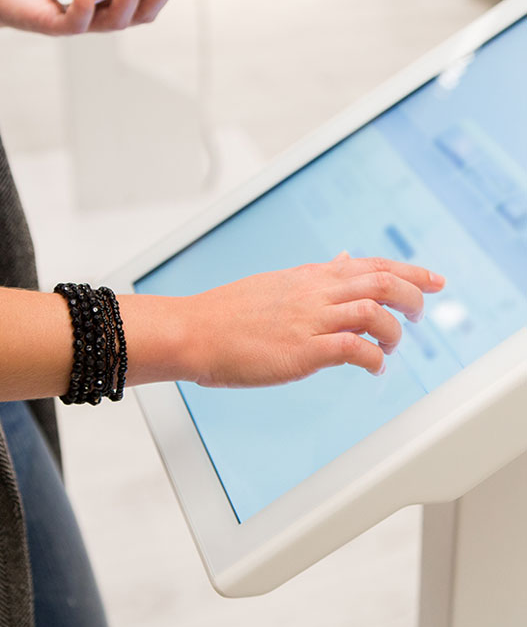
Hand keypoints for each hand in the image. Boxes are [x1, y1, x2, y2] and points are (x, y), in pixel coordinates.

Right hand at [179, 254, 444, 387]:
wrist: (193, 331)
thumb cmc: (226, 313)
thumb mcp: (276, 282)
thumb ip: (315, 274)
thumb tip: (344, 259)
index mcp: (308, 276)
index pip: (369, 264)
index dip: (409, 270)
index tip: (433, 280)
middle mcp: (314, 292)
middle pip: (381, 280)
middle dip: (414, 295)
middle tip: (422, 312)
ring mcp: (309, 319)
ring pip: (374, 309)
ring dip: (395, 329)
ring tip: (392, 344)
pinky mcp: (303, 349)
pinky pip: (354, 348)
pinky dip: (374, 358)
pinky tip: (374, 367)